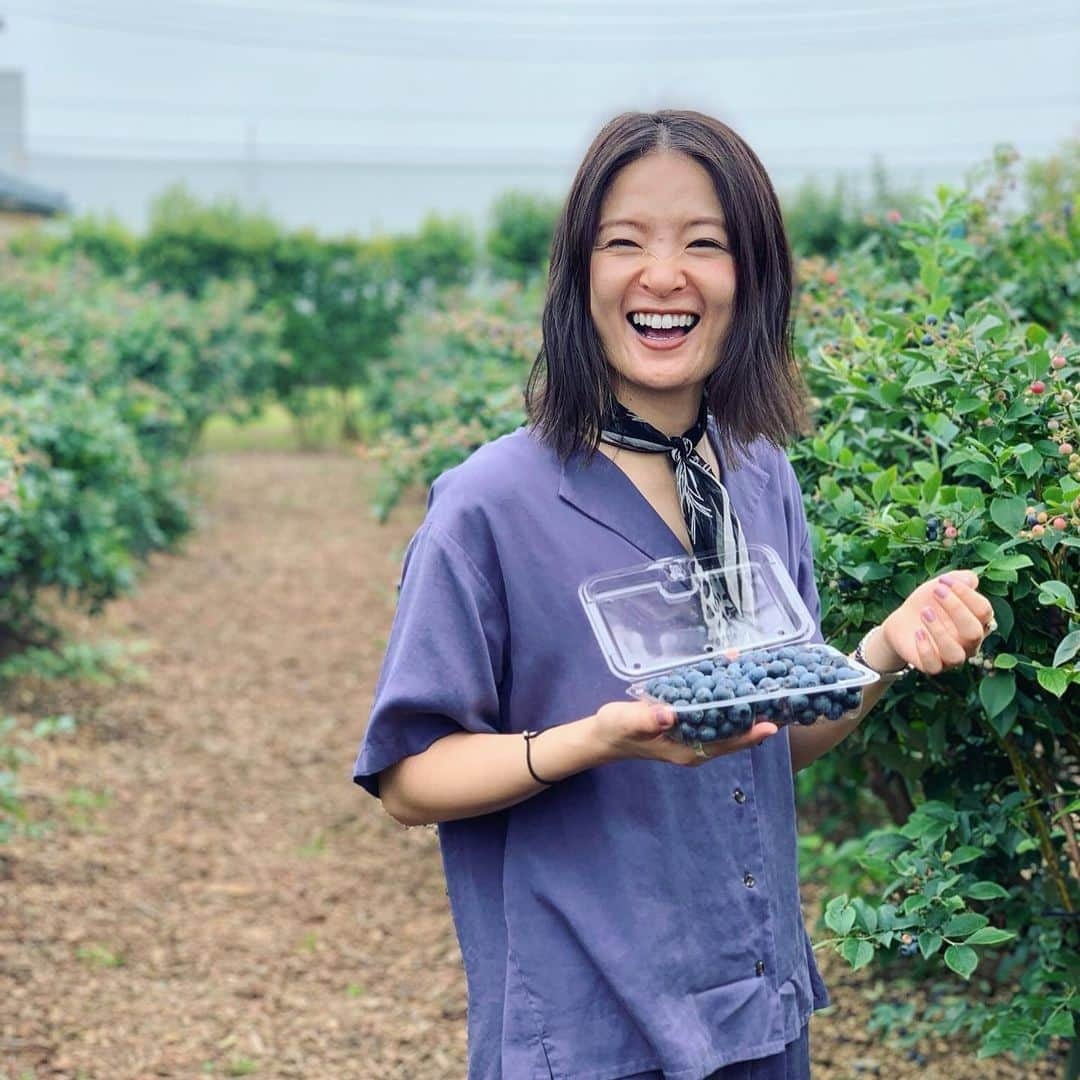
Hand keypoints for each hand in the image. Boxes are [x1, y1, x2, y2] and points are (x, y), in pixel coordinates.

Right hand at [589, 700, 776, 767]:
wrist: (604, 735)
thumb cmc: (615, 730)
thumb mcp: (627, 722)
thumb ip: (647, 719)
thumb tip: (671, 714)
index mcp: (687, 750)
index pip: (725, 744)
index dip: (748, 734)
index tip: (771, 724)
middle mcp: (697, 745)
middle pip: (734, 734)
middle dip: (756, 716)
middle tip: (781, 697)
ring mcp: (695, 735)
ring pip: (727, 721)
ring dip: (745, 704)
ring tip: (766, 684)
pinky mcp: (690, 722)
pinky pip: (715, 710)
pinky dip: (726, 695)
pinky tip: (734, 675)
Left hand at [881, 569, 995, 674]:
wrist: (902, 621)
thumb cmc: (928, 603)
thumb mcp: (940, 586)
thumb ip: (959, 580)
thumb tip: (972, 579)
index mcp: (977, 622)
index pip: (984, 610)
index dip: (966, 594)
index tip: (944, 581)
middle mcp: (970, 643)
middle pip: (974, 632)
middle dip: (956, 609)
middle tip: (936, 591)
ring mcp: (952, 657)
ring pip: (956, 654)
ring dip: (940, 632)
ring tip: (924, 612)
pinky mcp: (932, 666)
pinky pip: (934, 666)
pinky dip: (926, 649)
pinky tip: (917, 632)